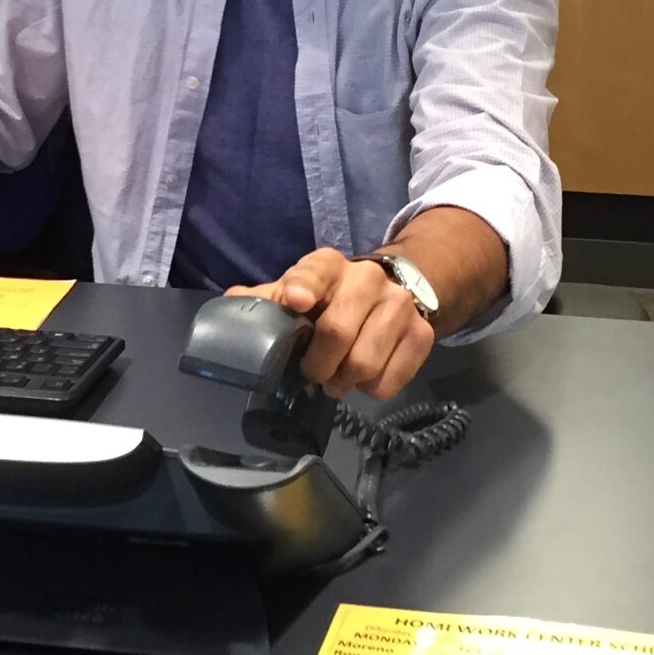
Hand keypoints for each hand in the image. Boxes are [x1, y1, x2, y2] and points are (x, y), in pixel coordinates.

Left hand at [227, 248, 432, 402]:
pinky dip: (371, 389)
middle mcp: (367, 278)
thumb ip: (265, 301)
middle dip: (318, 364)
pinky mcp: (422, 334)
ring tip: (337, 380)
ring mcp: (399, 305)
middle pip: (338, 332)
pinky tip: (365, 378)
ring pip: (364, 363)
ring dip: (344, 382)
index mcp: (328, 265)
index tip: (293, 301)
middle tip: (313, 374)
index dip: (303, 286)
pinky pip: (389, 380)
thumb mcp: (296, 293)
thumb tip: (231, 303)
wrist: (390, 293)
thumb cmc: (329, 298)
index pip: (314, 272)